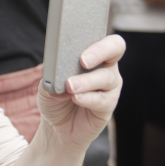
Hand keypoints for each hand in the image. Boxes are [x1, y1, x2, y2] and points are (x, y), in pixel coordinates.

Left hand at [36, 35, 123, 152]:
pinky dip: (87, 98)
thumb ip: (53, 74)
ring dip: (86, 81)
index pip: (105, 39)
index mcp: (94, 54)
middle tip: (82, 61)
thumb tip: (60, 75)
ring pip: (106, 77)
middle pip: (115, 49)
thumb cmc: (55, 98)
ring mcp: (110, 87)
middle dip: (99, 52)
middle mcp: (107, 67)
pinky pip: (102, 100)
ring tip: (70, 86)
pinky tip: (76, 98)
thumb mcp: (49, 83)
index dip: (99, 40)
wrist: (57, 127)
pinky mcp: (108, 106)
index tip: (82, 47)